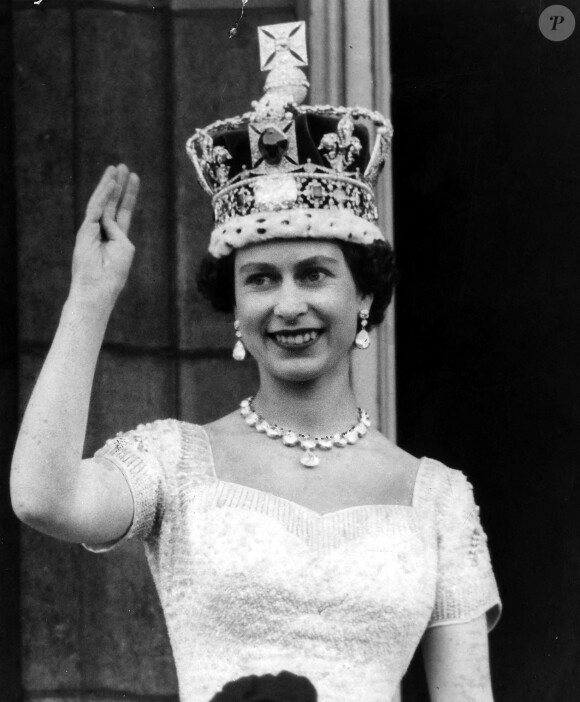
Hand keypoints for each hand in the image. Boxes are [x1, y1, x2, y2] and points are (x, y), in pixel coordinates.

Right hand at [70, 164, 139, 310]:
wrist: (98, 287)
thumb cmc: (114, 272)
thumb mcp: (123, 247)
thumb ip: (119, 229)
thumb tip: (109, 216)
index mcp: (116, 238)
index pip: (123, 211)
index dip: (129, 195)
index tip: (135, 177)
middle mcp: (103, 231)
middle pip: (112, 203)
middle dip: (118, 184)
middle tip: (123, 166)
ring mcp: (92, 230)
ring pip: (101, 202)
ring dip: (109, 184)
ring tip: (116, 168)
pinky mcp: (85, 230)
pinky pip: (96, 209)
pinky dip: (104, 196)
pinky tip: (111, 184)